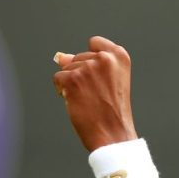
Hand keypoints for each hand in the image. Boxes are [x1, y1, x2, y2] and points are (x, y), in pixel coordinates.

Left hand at [53, 36, 137, 151]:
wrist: (113, 135)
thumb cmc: (112, 112)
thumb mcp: (108, 82)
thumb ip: (88, 64)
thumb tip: (61, 57)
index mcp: (120, 56)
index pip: (95, 43)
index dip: (91, 60)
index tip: (99, 78)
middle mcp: (105, 58)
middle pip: (79, 57)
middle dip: (81, 74)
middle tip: (96, 96)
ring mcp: (88, 68)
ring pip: (67, 68)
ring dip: (72, 84)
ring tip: (89, 101)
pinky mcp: (72, 79)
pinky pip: (58, 79)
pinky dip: (63, 91)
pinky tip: (77, 102)